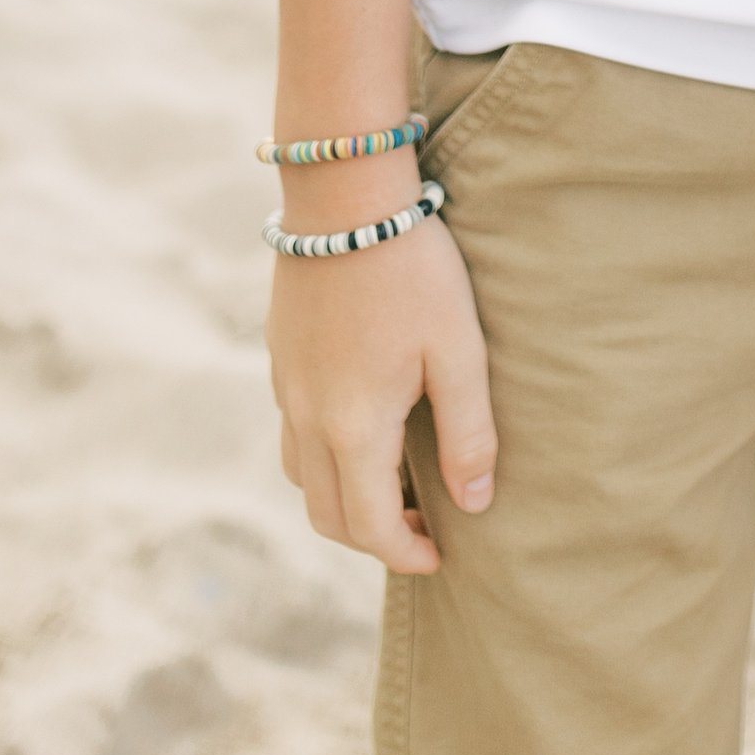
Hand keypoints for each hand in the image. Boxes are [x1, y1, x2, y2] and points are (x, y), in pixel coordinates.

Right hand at [268, 215, 494, 573]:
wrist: (344, 196)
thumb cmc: (414, 268)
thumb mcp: (458, 348)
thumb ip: (467, 431)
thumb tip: (475, 504)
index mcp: (353, 425)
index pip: (369, 526)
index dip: (404, 553)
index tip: (440, 558)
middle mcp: (306, 417)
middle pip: (327, 514)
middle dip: (372, 537)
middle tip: (422, 527)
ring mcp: (285, 387)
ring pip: (302, 476)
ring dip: (343, 498)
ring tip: (395, 482)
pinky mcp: (280, 357)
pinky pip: (293, 432)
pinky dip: (324, 455)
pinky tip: (364, 424)